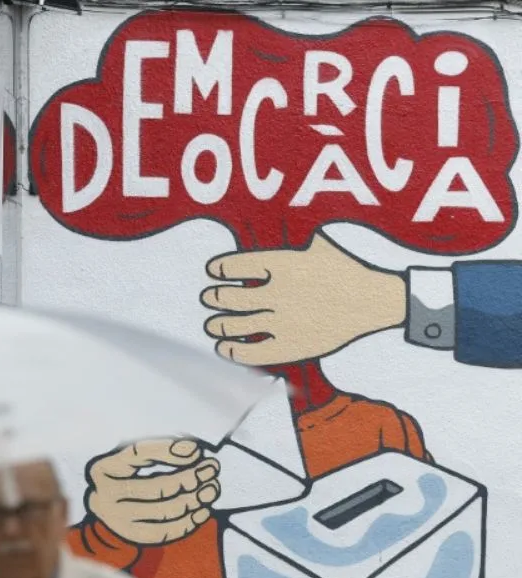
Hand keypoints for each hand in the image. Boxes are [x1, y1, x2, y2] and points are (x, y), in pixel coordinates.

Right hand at [84, 438, 219, 544]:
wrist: (105, 510)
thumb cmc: (123, 476)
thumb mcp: (129, 460)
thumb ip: (157, 451)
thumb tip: (193, 452)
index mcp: (105, 468)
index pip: (137, 454)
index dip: (167, 451)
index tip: (195, 449)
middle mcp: (107, 494)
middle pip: (156, 487)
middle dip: (189, 478)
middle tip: (211, 468)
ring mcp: (118, 519)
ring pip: (165, 511)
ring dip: (194, 499)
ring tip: (212, 488)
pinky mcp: (132, 536)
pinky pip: (166, 532)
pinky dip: (188, 522)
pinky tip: (203, 510)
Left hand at [200, 232, 405, 365]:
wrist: (375, 302)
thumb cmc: (347, 269)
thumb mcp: (319, 244)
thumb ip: (292, 240)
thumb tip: (272, 218)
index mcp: (283, 264)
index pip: (235, 266)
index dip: (219, 269)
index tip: (213, 271)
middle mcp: (278, 293)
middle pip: (229, 297)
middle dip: (213, 297)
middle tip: (208, 297)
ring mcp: (283, 321)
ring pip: (234, 325)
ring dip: (216, 324)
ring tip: (211, 323)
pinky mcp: (290, 347)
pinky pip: (250, 352)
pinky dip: (230, 350)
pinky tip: (222, 346)